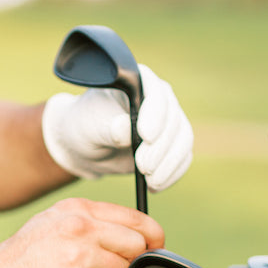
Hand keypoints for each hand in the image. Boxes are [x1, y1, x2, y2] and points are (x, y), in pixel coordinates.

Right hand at [0, 198, 164, 267]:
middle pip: (137, 247)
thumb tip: (134, 237)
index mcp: (77, 210)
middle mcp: (82, 230)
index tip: (154, 247)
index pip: (136, 219)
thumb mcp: (52, 223)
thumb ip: (91, 223)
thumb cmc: (22, 259)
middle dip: (130, 263)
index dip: (152, 237)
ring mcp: (83, 260)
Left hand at [41, 65, 192, 191]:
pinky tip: (155, 185)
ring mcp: (168, 122)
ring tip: (150, 181)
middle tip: (143, 167)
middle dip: (161, 147)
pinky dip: (172, 173)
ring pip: (183, 140)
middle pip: (174, 120)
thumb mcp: (89, 125)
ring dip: (169, 163)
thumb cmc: (84, 126)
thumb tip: (125, 129)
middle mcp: (159, 98)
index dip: (155, 113)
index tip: (145, 136)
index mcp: (138, 82)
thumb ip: (106, 126)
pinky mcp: (171, 144)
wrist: (86, 147)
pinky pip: (182, 158)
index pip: (156, 93)